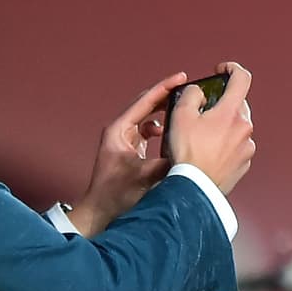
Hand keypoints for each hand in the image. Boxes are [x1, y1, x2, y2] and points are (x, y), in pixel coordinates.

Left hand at [70, 71, 183, 235]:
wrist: (99, 214)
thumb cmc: (115, 196)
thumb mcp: (145, 177)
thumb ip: (168, 162)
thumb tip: (192, 152)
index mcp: (119, 130)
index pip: (145, 101)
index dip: (165, 87)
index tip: (181, 77)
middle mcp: (120, 131)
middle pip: (146, 104)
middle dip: (167, 95)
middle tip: (188, 89)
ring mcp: (124, 139)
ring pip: (148, 117)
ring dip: (165, 111)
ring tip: (184, 108)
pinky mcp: (130, 149)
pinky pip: (148, 130)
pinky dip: (162, 128)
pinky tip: (173, 134)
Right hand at [164, 61, 254, 193]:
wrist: (194, 189)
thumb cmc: (187, 154)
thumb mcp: (180, 116)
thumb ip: (192, 95)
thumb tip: (200, 92)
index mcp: (232, 112)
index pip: (242, 78)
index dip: (232, 69)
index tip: (221, 70)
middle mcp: (245, 128)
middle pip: (237, 104)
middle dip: (222, 103)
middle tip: (203, 111)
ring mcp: (247, 147)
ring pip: (237, 126)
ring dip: (223, 125)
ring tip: (202, 136)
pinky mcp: (244, 163)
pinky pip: (237, 146)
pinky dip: (225, 144)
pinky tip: (208, 152)